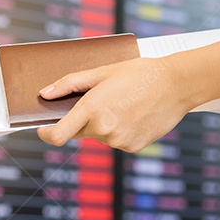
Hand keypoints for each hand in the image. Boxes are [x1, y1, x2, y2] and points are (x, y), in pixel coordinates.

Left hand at [35, 56, 191, 151]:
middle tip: (103, 100)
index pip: (58, 135)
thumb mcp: (102, 72)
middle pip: (79, 132)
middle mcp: (103, 129)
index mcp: (92, 108)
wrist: (176, 84)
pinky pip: (117, 141)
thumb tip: (44, 94)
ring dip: (104, 124)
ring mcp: (118, 141)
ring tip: (125, 104)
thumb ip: (69, 84)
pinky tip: (135, 114)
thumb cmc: (138, 73)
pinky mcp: (132, 147)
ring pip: (100, 136)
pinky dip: (120, 130)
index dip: (46, 133)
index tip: (42, 128)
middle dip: (83, 119)